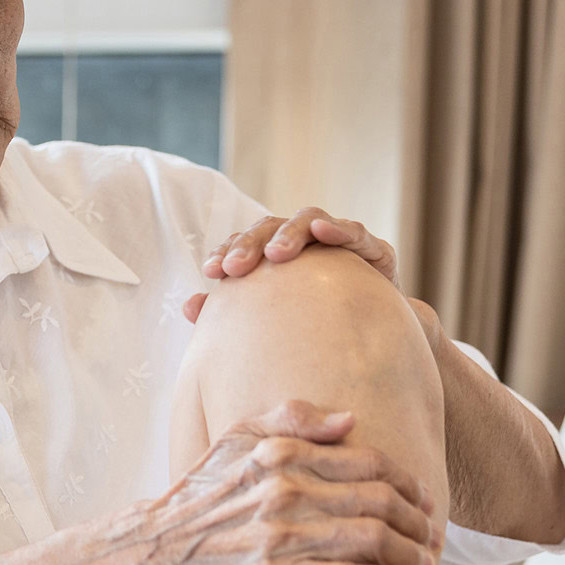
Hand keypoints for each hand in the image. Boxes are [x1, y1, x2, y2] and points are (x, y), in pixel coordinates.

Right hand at [126, 400, 439, 564]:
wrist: (156, 551)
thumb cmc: (200, 495)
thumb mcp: (233, 440)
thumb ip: (290, 417)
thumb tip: (349, 419)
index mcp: (278, 455)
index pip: (368, 462)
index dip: (408, 480)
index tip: (423, 497)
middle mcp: (282, 493)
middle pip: (379, 502)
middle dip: (418, 522)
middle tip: (432, 535)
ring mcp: (277, 538)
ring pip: (370, 541)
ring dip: (409, 554)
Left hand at [182, 208, 397, 322]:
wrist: (374, 343)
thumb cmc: (316, 330)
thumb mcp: (273, 323)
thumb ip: (233, 312)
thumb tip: (189, 307)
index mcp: (275, 258)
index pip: (245, 243)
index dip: (227, 251)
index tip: (210, 270)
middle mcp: (304, 244)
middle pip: (271, 227)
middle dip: (250, 243)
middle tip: (234, 267)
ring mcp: (337, 242)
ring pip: (308, 221)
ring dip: (290, 233)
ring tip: (276, 253)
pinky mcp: (373, 251)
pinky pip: (355, 233)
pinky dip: (338, 228)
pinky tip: (322, 231)